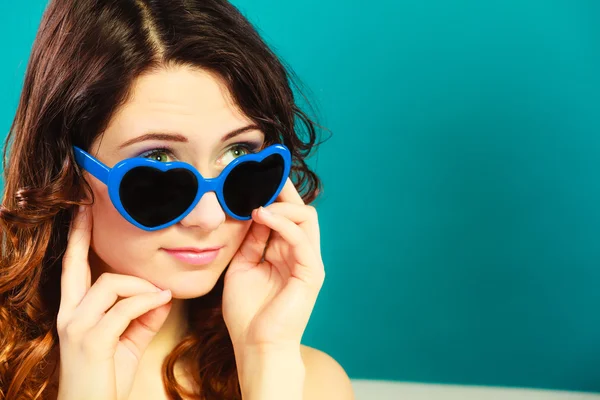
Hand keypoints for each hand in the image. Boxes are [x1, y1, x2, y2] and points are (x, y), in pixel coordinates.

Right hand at [56, 205, 172, 399]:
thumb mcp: (129, 340)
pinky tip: (161, 301)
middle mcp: (70, 315)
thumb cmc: (108, 377)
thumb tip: (162, 293)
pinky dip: (147, 302)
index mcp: (75, 312)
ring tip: (159, 296)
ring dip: (141, 286)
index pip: (73, 270)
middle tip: (88, 211)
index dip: (76, 241)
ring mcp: (78, 327)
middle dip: (81, 236)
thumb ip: (145, 315)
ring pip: (111, 284)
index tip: (81, 214)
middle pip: (76, 266)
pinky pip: (125, 308)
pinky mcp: (92, 340)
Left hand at [223, 178, 324, 355]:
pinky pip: (301, 237)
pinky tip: (261, 215)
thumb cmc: (247, 313)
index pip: (286, 215)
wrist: (256, 346)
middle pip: (300, 210)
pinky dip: (282, 222)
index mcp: (284, 253)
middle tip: (260, 175)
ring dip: (281, 205)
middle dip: (282, 191)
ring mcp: (308, 262)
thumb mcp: (241, 267)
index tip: (253, 177)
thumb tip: (250, 212)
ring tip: (256, 203)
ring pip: (305, 217)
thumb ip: (249, 241)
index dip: (273, 195)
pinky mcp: (311, 272)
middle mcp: (300, 254)